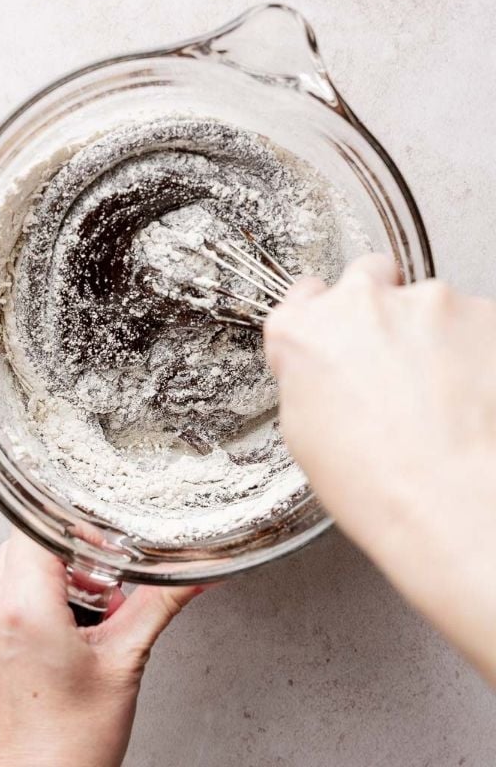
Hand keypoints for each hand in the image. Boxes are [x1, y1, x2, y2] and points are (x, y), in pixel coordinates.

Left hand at [0, 530, 199, 766]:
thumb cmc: (68, 744)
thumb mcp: (125, 663)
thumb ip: (159, 605)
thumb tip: (193, 576)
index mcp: (25, 604)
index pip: (41, 522)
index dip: (80, 526)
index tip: (109, 545)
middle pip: (31, 539)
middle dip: (75, 553)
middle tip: (109, 586)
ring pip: (19, 562)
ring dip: (58, 574)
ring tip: (93, 614)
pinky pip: (8, 589)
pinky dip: (40, 595)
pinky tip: (71, 630)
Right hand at [265, 257, 495, 684]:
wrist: (456, 504)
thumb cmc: (382, 488)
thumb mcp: (305, 438)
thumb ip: (306, 377)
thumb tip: (322, 369)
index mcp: (303, 333)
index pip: (304, 297)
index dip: (325, 319)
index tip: (340, 338)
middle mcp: (359, 303)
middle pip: (368, 277)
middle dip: (381, 306)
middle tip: (400, 360)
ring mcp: (424, 301)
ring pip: (430, 303)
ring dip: (436, 334)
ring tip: (448, 397)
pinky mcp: (482, 313)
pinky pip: (477, 323)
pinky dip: (478, 351)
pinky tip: (476, 399)